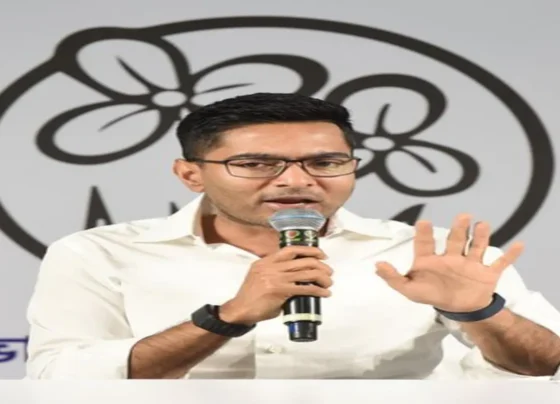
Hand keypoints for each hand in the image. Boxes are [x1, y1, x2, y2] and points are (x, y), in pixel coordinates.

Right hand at [219, 246, 332, 324]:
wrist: (240, 310)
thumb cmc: (251, 295)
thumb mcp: (259, 275)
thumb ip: (275, 272)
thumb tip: (294, 274)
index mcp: (266, 261)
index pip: (291, 249)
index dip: (309, 250)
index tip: (321, 254)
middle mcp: (272, 267)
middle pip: (303, 261)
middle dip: (320, 265)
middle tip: (329, 272)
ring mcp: (276, 278)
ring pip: (307, 273)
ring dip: (322, 277)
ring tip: (329, 283)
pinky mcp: (281, 291)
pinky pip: (305, 289)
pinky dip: (318, 291)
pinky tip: (324, 293)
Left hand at [375, 214, 523, 311]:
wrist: (461, 309)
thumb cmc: (432, 294)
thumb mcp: (410, 290)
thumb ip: (393, 278)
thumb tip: (376, 265)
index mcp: (431, 259)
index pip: (425, 244)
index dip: (424, 234)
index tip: (423, 222)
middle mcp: (451, 256)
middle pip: (454, 240)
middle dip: (458, 228)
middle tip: (462, 216)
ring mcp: (470, 263)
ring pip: (476, 246)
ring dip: (480, 237)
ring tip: (483, 225)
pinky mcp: (487, 273)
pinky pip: (500, 263)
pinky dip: (510, 255)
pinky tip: (518, 245)